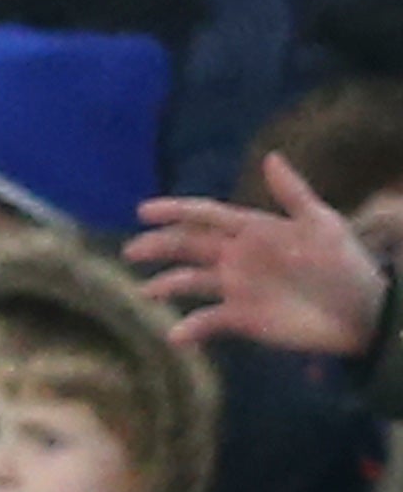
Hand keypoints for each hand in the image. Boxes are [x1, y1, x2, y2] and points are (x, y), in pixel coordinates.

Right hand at [125, 152, 387, 354]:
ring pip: (190, 283)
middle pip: (189, 247)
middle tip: (131, 251)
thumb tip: (269, 156)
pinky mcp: (241, 319)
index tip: (142, 212)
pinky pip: (207, 321)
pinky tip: (176, 335)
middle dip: (159, 247)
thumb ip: (292, 193)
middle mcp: (238, 257)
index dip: (175, 212)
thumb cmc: (344, 264)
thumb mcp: (322, 223)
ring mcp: (237, 289)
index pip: (206, 216)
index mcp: (253, 230)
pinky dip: (189, 328)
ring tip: (145, 292)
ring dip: (166, 285)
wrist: (361, 312)